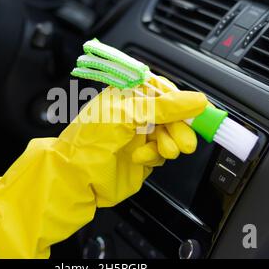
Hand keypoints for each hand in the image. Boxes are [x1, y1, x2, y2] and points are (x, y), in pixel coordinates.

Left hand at [0, 79, 206, 257]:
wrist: (73, 179)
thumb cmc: (88, 142)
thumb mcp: (126, 117)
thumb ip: (162, 108)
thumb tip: (195, 101)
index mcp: (126, 96)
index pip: (161, 90)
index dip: (179, 99)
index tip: (195, 109)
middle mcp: (133, 114)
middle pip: (170, 114)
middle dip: (179, 125)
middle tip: (185, 139)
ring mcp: (138, 136)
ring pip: (170, 134)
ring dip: (170, 142)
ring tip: (165, 150)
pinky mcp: (142, 157)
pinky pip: (162, 153)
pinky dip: (156, 156)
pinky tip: (140, 158)